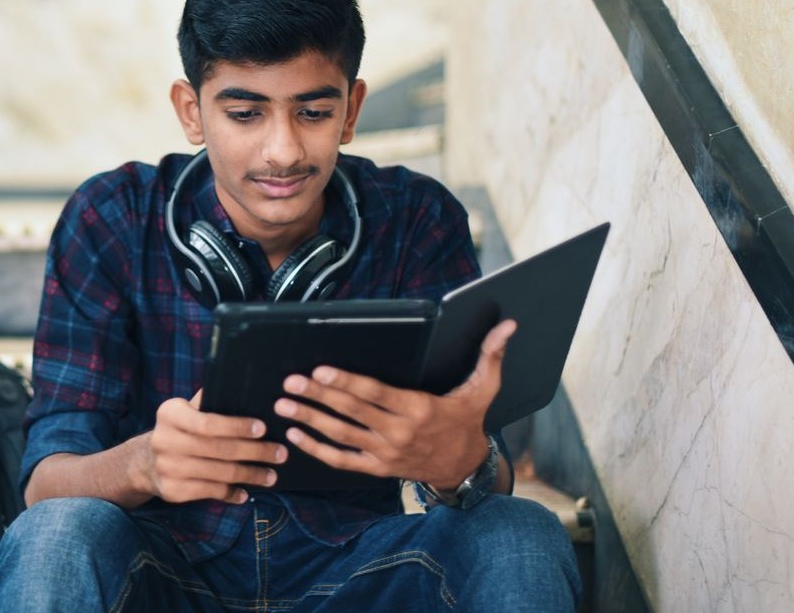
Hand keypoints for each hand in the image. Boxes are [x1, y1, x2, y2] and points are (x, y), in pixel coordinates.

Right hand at [139, 390, 288, 504]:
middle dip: (255, 452)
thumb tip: (243, 384)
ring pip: (219, 473)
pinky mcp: (173, 491)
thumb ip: (209, 400)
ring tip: (271, 476)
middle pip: (220, 449)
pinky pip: (211, 492)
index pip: (208, 422)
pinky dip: (232, 493)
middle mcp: (165, 440)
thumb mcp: (186, 411)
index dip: (238, 426)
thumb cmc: (180, 431)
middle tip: (280, 453)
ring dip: (250, 475)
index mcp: (170, 414)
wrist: (146, 463)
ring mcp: (168, 468)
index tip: (264, 428)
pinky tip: (246, 492)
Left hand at [273, 320, 516, 488]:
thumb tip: (509, 324)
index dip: (346, 383)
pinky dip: (316, 450)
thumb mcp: (484, 389)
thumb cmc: (468, 421)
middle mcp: (399, 432)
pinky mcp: (376, 468)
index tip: (321, 370)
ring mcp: (385, 453)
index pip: (375, 393)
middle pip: (352, 412)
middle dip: (318, 396)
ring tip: (284, 404)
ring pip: (341, 435)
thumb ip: (491, 355)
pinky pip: (341, 460)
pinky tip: (295, 436)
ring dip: (310, 419)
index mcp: (419, 409)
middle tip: (291, 381)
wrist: (464, 468)